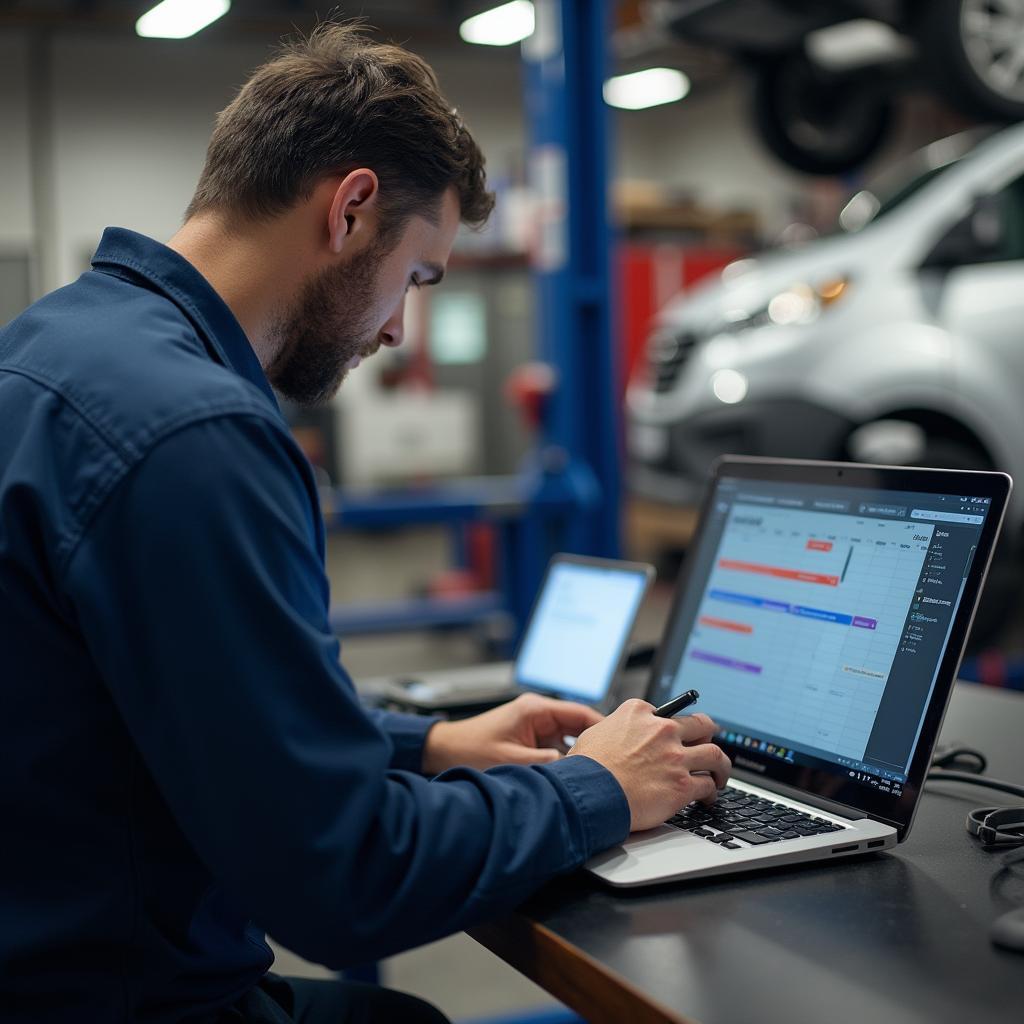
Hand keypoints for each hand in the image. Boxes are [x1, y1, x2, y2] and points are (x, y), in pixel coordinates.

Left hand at [422, 693, 602, 774]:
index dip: (604, 728)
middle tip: (613, 764)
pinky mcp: (530, 740)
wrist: (443, 753)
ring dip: (580, 755)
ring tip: (597, 773)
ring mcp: (535, 726)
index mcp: (536, 709)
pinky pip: (558, 747)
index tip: (621, 743)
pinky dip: (566, 760)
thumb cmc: (469, 750)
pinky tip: (574, 777)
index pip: (582, 713)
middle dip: (595, 745)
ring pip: (570, 739)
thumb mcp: (512, 762)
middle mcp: (538, 714)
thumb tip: (575, 772)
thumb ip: (547, 765)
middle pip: (579, 726)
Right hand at [567, 699, 730, 831]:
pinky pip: (707, 784)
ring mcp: (675, 757)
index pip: (669, 712)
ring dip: (720, 765)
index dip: (673, 725)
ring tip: (719, 772)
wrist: (589, 793)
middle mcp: (662, 731)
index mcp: (640, 713)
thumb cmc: (587, 767)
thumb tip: (620, 736)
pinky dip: (711, 791)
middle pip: (701, 726)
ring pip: (714, 754)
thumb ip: (617, 728)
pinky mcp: (681, 785)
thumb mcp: (597, 732)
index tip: (676, 733)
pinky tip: (708, 796)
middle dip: (708, 736)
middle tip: (708, 744)